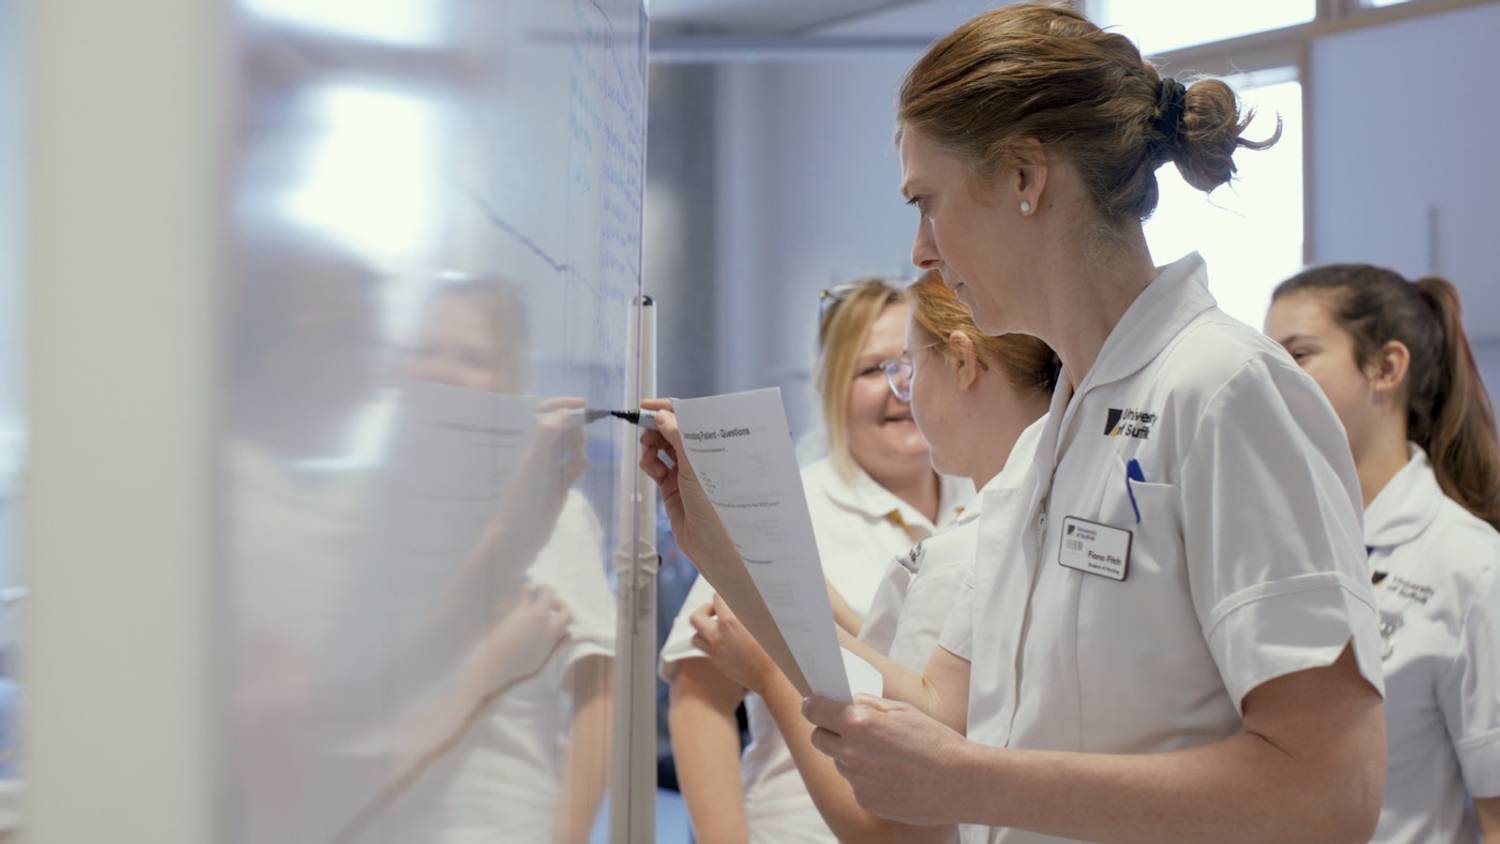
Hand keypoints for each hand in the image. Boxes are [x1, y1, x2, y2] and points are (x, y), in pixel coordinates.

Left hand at [487, 582, 571, 681]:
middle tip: (545, 596)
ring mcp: (520, 612)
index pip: (566, 614)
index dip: (565, 610)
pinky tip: (512, 602)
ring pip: (529, 589)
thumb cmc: (519, 668)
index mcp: (550, 632)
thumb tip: (567, 634)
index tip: (560, 610)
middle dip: (549, 591)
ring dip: (531, 589)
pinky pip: (512, 597)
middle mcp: (538, 617)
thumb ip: (556, 646)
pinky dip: (514, 597)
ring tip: (529, 590)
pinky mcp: (505, 611)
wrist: (494, 666)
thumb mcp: (543, 661)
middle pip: (549, 594)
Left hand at [490, 397, 588, 558]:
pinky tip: (576, 473)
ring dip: (577, 448)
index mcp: (522, 441)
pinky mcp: (556, 483)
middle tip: (577, 445)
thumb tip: (567, 412)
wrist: (518, 535)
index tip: (584, 404)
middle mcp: (532, 451)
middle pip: (559, 426)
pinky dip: (578, 464)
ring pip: (568, 446)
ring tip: (575, 464)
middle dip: (573, 430)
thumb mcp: (534, 459)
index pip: (540, 411)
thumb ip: (549, 430)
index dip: (561, 404)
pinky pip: (572, 465)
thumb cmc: (521, 496)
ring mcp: (545, 467)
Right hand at [637, 399, 737, 571]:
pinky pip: (654, 467)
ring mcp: (684, 472)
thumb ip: (678, 436)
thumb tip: (662, 415)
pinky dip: (649, 462)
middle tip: (643, 425)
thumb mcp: (695, 464)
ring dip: (651, 443)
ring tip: (648, 447)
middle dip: (656, 426)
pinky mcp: (671, 487)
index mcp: (711, 446)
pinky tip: (649, 464)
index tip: (647, 406)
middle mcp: (699, 457)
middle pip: (672, 432)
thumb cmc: (715, 502)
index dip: (667, 410)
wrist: (712, 542)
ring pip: (661, 448)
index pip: (688, 419)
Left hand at [690, 594, 779, 694]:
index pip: (716, 599)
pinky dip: (711, 643)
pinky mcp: (718, 664)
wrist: (773, 677)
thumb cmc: (773, 648)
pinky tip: (725, 642)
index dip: (722, 595)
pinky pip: (707, 651)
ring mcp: (715, 652)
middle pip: (695, 618)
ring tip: (717, 628)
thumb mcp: (763, 621)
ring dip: (703, 629)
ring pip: (696, 637)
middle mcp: (718, 637)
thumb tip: (740, 597)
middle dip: (705, 610)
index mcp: (730, 622)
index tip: (727, 596)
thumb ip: (748, 608)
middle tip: (716, 611)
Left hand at [803, 694, 970, 825]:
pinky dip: (867, 779)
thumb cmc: (935, 741)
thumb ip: (869, 704)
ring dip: (851, 757)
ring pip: (839, 764)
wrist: (960, 783)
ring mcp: (857, 780)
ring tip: (885, 756)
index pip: (812, 711)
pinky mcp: (866, 801)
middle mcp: (851, 753)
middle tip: (850, 730)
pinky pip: (857, 785)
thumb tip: (849, 701)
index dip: (813, 705)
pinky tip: (893, 775)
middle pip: (818, 739)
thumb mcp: (903, 710)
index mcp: (858, 723)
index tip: (816, 705)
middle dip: (828, 731)